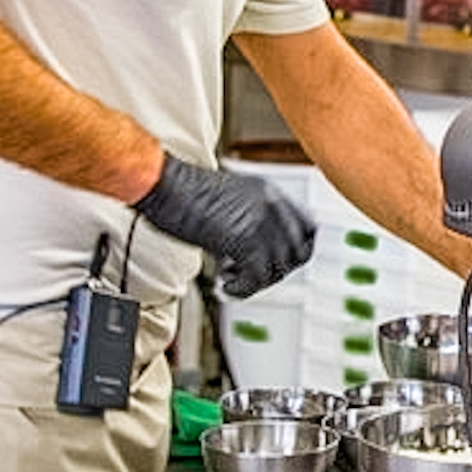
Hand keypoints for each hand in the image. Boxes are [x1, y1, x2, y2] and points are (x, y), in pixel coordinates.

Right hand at [133, 153, 315, 298]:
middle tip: (252, 275)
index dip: (295, 251)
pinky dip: (243, 288)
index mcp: (271, 192)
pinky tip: (227, 285)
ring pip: (278, 268)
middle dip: (276, 270)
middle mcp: (273, 205)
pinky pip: (256, 277)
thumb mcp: (230, 200)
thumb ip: (250, 220)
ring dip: (257, 281)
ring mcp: (261, 221)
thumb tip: (253, 250)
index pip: (309, 228)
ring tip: (233, 279)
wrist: (163, 184)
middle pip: (298, 252)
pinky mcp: (244, 239)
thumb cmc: (182, 191)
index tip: (277, 263)